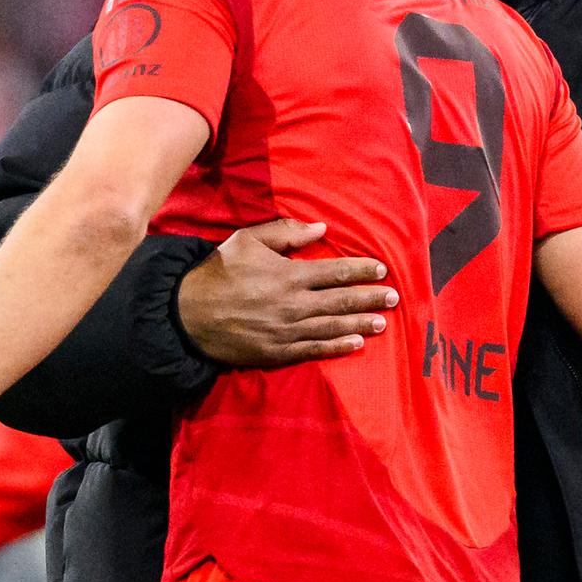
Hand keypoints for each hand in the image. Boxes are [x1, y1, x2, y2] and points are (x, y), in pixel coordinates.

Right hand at [177, 218, 398, 365]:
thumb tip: (321, 229)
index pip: (336, 272)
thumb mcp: (248, 240)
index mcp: (290, 274)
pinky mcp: (278, 352)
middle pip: (342, 300)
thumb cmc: (218, 271)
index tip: (381, 269)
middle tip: (394, 297)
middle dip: (370, 298)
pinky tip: (356, 344)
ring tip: (383, 321)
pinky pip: (315, 349)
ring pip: (334, 326)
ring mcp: (288, 331)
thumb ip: (286, 232)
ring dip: (361, 323)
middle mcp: (295, 304)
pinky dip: (338, 346)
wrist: (187, 314)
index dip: (361, 270)